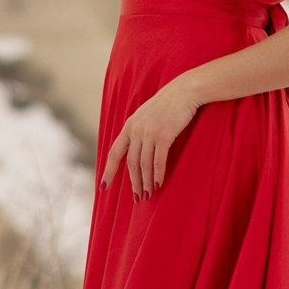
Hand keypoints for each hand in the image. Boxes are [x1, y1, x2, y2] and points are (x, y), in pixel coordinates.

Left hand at [101, 76, 202, 196]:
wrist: (185, 91)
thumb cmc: (169, 104)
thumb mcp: (147, 115)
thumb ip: (139, 130)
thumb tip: (137, 149)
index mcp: (129, 126)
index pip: (114, 152)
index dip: (108, 171)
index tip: (103, 187)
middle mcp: (136, 130)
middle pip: (131, 163)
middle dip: (134, 183)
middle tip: (138, 198)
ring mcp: (149, 133)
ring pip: (144, 164)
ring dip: (146, 182)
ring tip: (149, 194)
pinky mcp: (163, 135)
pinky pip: (158, 160)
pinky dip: (158, 174)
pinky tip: (159, 184)